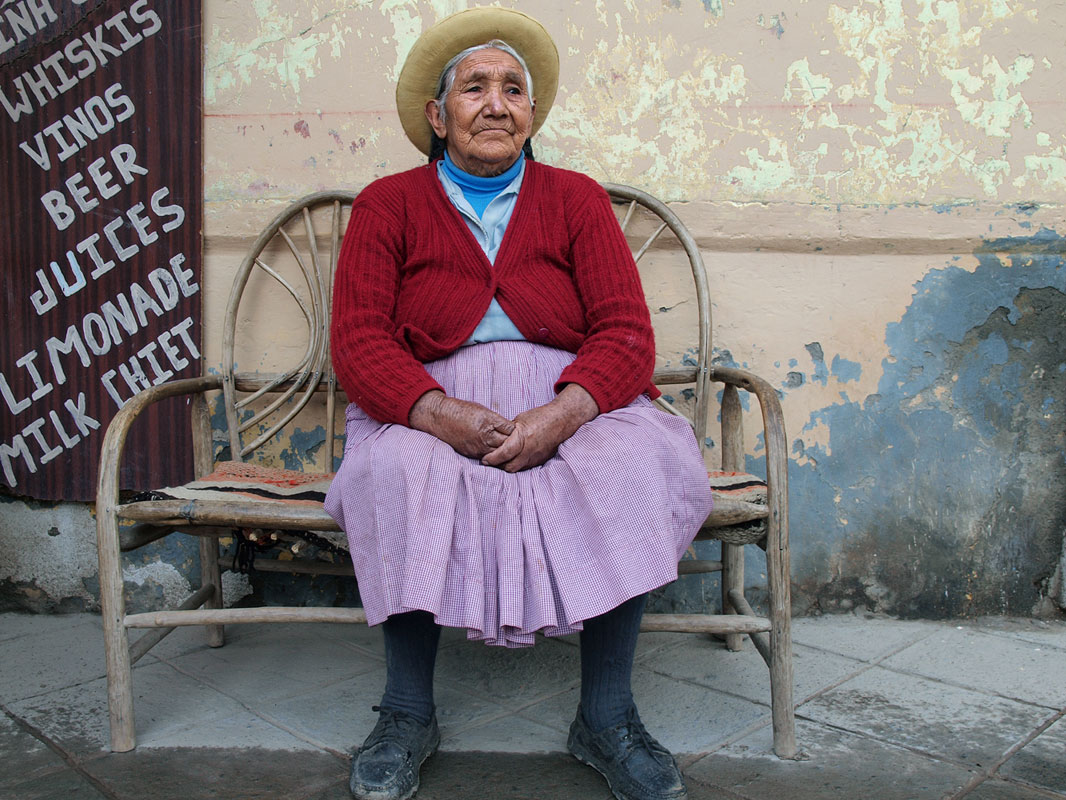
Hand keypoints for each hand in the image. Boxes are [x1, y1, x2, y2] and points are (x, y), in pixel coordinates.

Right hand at [409, 390, 514, 458]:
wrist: (440, 417)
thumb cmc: (461, 410)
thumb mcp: (483, 410)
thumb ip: (497, 420)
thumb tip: (511, 429)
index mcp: (489, 421)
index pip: (511, 430)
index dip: (516, 430)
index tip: (518, 430)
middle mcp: (484, 436)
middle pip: (508, 444)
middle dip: (513, 443)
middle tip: (517, 442)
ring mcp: (478, 447)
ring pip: (499, 454)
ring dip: (505, 452)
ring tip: (508, 448)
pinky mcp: (471, 453)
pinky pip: (488, 457)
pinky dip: (494, 455)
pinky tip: (496, 452)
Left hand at [482, 384, 597, 471]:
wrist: (561, 420)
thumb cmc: (540, 416)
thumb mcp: (520, 420)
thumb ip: (509, 432)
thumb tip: (497, 439)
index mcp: (522, 438)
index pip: (503, 454)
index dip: (492, 459)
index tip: (484, 459)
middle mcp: (529, 450)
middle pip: (509, 466)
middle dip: (497, 466)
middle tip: (488, 462)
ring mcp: (536, 457)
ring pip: (517, 469)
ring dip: (506, 466)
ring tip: (499, 461)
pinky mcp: (540, 460)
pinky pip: (525, 467)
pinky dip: (517, 464)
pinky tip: (512, 459)